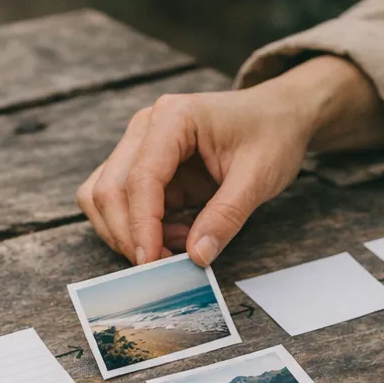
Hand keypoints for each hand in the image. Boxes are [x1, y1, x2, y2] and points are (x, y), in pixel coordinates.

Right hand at [76, 56, 383, 266]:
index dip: (141, 226)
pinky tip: (177, 234)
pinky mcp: (145, 167)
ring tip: (177, 244)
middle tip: (163, 266)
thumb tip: (196, 257)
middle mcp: (146, 128)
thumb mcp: (258, 177)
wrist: (279, 116)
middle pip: (110, 189)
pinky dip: (140, 228)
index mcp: (173, 118)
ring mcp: (140, 146)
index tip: (151, 262)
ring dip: (129, 232)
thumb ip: (226, 216)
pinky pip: (122, 203)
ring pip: (104, 197)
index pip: (140, 178)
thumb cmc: (272, 134)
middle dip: (129, 235)